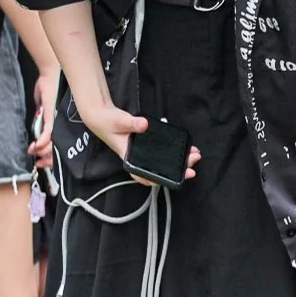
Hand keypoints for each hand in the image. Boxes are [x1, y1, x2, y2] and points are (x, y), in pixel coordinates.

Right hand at [29, 71, 59, 169]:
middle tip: (39, 164)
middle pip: (57, 147)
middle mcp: (60, 123)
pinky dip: (44, 140)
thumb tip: (38, 127)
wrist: (52, 73)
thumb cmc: (49, 86)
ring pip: (54, 142)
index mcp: (59, 123)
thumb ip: (42, 119)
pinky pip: (50, 131)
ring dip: (44, 151)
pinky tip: (38, 146)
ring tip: (36, 154)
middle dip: (47, 158)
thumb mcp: (44, 107)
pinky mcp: (53, 115)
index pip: (57, 144)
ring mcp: (58, 120)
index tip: (41, 162)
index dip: (50, 155)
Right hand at [80, 105, 203, 183]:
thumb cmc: (107, 122)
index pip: (142, 175)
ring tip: (194, 155)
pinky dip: (174, 151)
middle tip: (193, 161)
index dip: (156, 180)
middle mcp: (137, 158)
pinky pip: (162, 152)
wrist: (101, 115)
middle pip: (158, 169)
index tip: (171, 180)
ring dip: (178, 160)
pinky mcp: (146, 146)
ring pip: (163, 162)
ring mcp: (143, 153)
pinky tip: (185, 149)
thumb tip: (144, 125)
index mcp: (129, 157)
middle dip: (177, 168)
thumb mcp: (119, 122)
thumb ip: (131, 123)